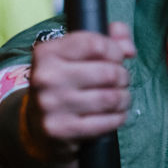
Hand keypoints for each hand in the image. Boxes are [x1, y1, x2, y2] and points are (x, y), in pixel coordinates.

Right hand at [24, 21, 135, 160]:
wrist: (39, 123)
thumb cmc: (66, 82)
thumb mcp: (79, 54)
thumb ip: (109, 38)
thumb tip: (129, 49)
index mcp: (47, 53)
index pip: (96, 44)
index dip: (115, 51)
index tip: (116, 59)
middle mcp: (46, 77)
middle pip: (109, 72)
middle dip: (123, 77)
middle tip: (119, 82)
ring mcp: (51, 105)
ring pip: (111, 98)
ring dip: (124, 98)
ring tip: (119, 98)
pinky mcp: (61, 130)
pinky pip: (108, 121)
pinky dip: (119, 117)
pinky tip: (113, 114)